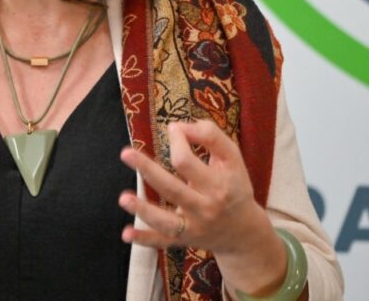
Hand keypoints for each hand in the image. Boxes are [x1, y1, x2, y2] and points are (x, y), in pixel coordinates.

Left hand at [118, 121, 288, 295]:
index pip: (188, 162)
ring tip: (123, 198)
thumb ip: (210, 136)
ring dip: (143, 210)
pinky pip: (162, 242)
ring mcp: (194, 227)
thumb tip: (179, 126)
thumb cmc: (234, 186)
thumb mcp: (232, 158)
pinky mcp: (184, 240)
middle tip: (126, 153)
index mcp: (218, 185)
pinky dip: (144, 240)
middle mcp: (205, 208)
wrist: (244, 232)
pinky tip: (126, 234)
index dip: (177, 141)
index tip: (173, 129)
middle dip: (147, 170)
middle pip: (172, 188)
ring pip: (166, 221)